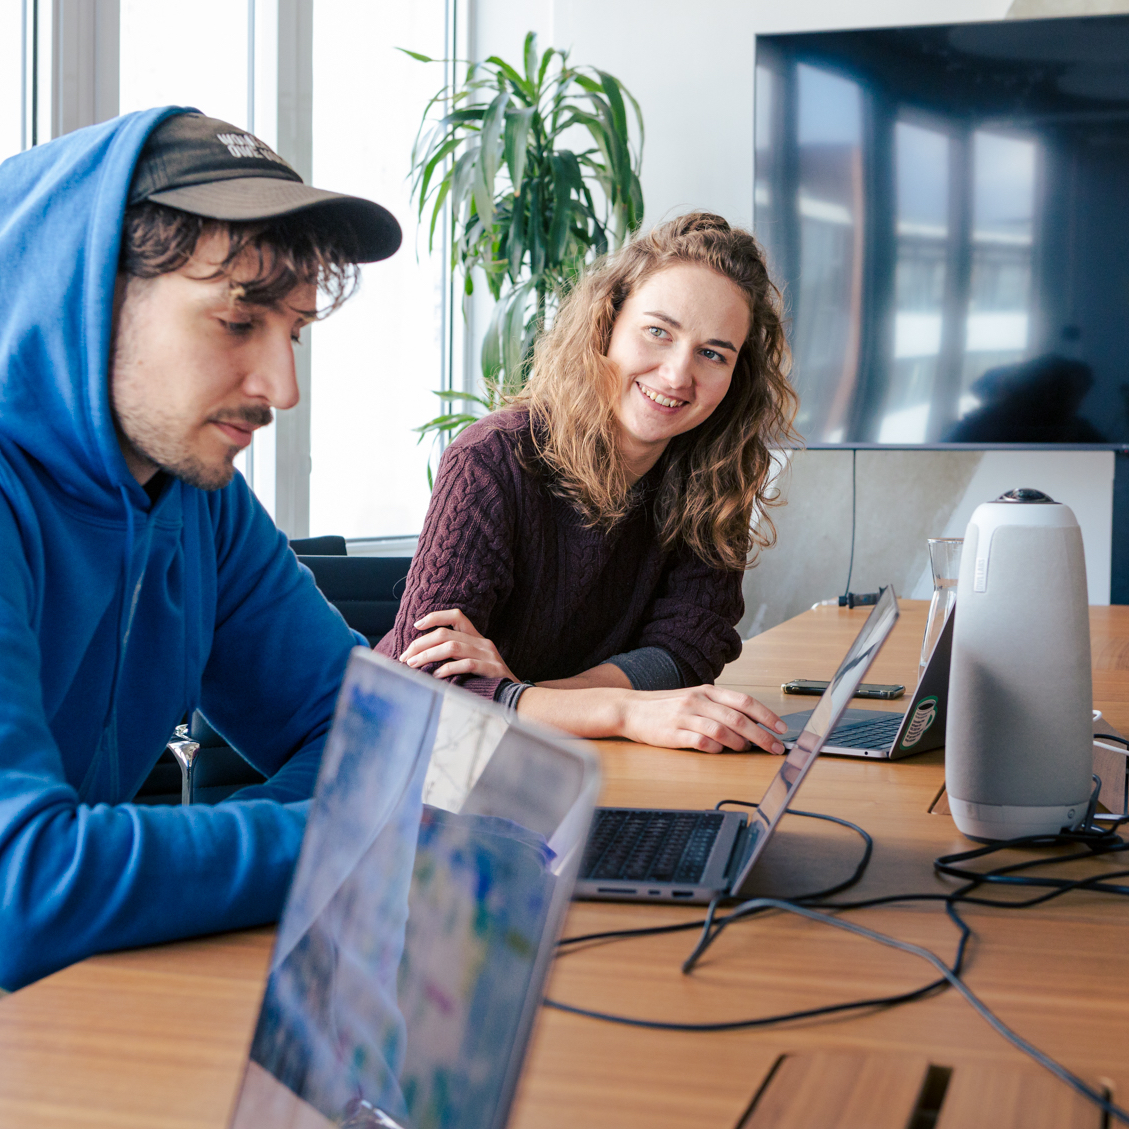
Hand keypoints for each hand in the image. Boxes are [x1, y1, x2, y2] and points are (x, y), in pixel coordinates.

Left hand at [400, 609, 518, 681]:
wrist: (518, 695)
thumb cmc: (490, 681)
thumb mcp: (475, 663)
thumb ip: (456, 656)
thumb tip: (423, 657)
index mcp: (477, 638)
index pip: (457, 616)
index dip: (435, 617)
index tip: (416, 625)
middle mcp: (483, 642)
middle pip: (446, 633)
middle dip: (421, 643)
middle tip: (405, 656)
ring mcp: (488, 655)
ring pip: (452, 647)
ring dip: (428, 655)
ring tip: (413, 664)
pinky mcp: (491, 670)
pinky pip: (465, 664)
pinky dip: (447, 669)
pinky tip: (436, 676)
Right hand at [619, 686, 787, 753]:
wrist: (631, 709)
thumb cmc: (666, 707)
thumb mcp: (695, 699)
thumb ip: (720, 708)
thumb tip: (751, 724)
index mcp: (707, 691)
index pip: (744, 701)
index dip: (766, 715)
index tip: (780, 728)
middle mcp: (698, 701)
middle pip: (737, 718)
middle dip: (761, 734)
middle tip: (774, 747)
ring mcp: (685, 716)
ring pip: (722, 729)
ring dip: (739, 742)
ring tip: (746, 750)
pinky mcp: (674, 733)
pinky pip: (701, 741)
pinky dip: (715, 748)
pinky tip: (720, 751)